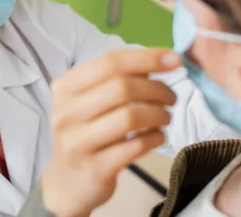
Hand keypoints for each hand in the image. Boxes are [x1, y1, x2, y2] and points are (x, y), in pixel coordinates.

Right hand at [42, 49, 179, 216]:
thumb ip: (117, 79)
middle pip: (122, 87)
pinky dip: (154, 138)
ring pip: (129, 117)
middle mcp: (67, 112)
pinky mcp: (95, 168)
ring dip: (158, 114)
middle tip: (171, 97)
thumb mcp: (90, 101)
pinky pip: (135, 147)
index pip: (109, 62)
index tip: (174, 59)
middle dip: (156, 89)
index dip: (146, 58)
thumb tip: (160, 60)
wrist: (66, 183)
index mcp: (66, 87)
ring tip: (166, 117)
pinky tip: (158, 136)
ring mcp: (78, 142)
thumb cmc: (85, 134)